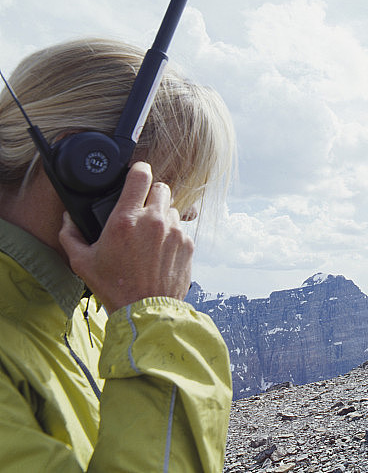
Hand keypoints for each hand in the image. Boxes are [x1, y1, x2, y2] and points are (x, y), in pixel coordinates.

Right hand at [59, 162, 193, 312]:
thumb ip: (71, 235)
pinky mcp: (187, 245)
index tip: (136, 172)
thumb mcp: (82, 262)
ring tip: (150, 235)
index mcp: (126, 220)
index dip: (139, 169)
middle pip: (161, 188)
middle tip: (141, 209)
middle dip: (151, 194)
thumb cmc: (114, 287)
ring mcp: (174, 232)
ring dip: (162, 216)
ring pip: (172, 209)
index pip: (140, 175)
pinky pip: (181, 230)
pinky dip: (172, 235)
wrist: (145, 310)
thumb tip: (68, 218)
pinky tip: (160, 251)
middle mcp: (154, 221)